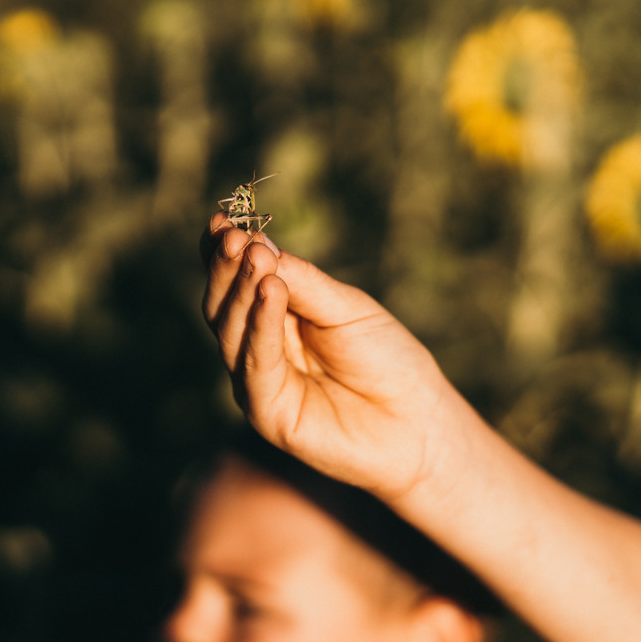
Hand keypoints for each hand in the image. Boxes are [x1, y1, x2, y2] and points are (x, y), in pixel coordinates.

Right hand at [201, 213, 469, 499]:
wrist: (418, 422)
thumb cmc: (386, 359)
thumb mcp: (347, 308)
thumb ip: (303, 282)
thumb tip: (258, 245)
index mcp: (273, 318)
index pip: (236, 281)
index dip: (223, 252)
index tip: (222, 219)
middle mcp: (256, 349)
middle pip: (223, 304)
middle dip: (227, 267)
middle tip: (234, 235)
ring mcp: (257, 383)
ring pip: (231, 331)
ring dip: (241, 289)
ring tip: (255, 255)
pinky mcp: (266, 414)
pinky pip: (255, 365)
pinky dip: (260, 326)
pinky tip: (270, 291)